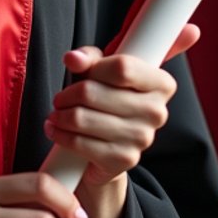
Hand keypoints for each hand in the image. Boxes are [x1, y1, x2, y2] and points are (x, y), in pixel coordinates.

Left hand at [45, 23, 199, 188]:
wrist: (112, 145)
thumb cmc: (108, 100)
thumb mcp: (101, 71)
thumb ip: (88, 59)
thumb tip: (73, 58)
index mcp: (160, 84)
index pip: (122, 67)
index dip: (94, 68)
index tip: (81, 72)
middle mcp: (156, 112)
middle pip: (93, 92)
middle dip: (67, 94)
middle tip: (60, 99)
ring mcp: (141, 138)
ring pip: (81, 118)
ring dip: (61, 115)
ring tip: (57, 114)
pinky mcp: (123, 159)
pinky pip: (79, 143)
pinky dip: (61, 135)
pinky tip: (57, 130)